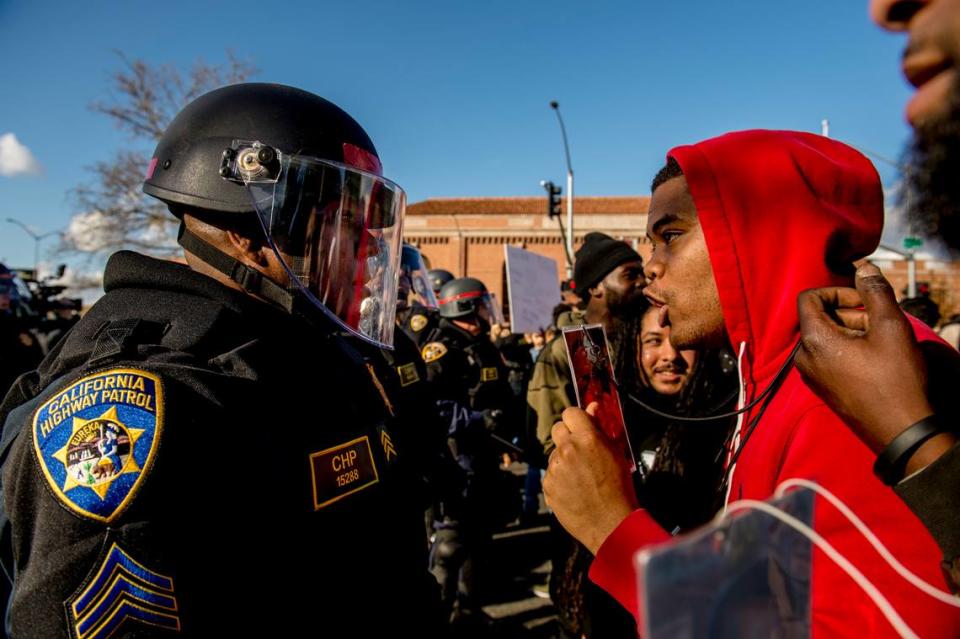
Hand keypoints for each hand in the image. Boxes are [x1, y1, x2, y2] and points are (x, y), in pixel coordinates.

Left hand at [542, 403, 638, 554]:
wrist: (611, 523)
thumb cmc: (619, 489)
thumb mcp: (616, 453)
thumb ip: (602, 427)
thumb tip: (593, 406)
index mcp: (588, 438)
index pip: (570, 412)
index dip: (576, 420)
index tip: (580, 427)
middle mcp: (568, 449)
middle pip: (557, 428)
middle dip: (566, 436)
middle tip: (580, 450)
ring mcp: (555, 467)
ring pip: (554, 453)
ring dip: (564, 459)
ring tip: (581, 476)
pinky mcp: (547, 484)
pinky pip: (550, 473)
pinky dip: (559, 478)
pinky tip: (574, 488)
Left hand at [796, 263, 948, 468]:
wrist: (901, 431)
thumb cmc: (896, 379)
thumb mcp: (891, 327)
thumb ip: (875, 293)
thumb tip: (863, 268)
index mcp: (812, 340)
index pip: (808, 297)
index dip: (838, 292)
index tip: (865, 303)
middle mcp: (803, 358)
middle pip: (819, 317)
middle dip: (850, 313)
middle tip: (880, 325)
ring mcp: (811, 376)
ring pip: (827, 337)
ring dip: (853, 331)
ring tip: (882, 344)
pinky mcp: (823, 388)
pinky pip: (830, 357)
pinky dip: (850, 349)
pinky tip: (876, 361)